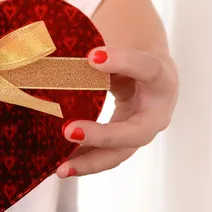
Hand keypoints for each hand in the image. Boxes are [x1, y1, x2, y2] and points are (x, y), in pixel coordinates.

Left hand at [56, 46, 177, 177]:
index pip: (147, 68)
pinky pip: (107, 155)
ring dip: (89, 160)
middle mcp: (158, 109)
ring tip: (60, 168)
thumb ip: (98, 47)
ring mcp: (142, 130)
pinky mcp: (126, 142)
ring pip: (120, 153)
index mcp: (161, 76)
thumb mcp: (121, 44)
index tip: (93, 56)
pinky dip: (83, 161)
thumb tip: (50, 47)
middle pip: (136, 131)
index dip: (123, 62)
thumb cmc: (131, 53)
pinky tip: (60, 167)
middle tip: (69, 131)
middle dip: (102, 135)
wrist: (149, 73)